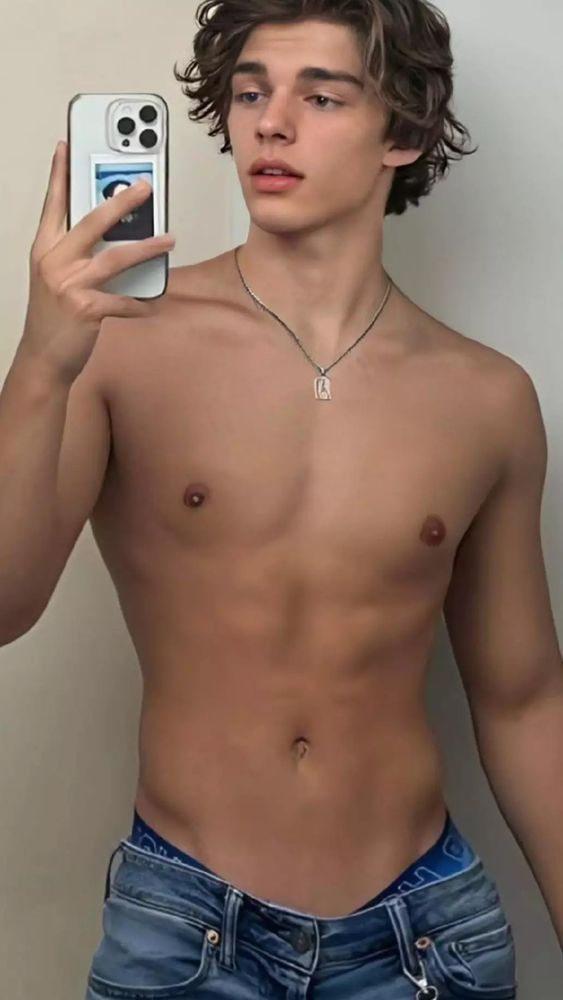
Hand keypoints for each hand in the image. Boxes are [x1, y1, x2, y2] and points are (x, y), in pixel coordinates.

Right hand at [19, 140, 174, 384]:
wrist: (43, 358)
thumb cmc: (54, 318)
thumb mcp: (57, 278)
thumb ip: (79, 254)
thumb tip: (117, 236)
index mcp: (45, 249)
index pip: (53, 204)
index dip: (60, 174)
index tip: (67, 146)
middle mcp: (54, 262)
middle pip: (92, 221)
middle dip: (122, 201)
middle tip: (146, 187)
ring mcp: (69, 285)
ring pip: (115, 257)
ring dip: (147, 248)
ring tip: (169, 241)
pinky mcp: (85, 309)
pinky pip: (124, 301)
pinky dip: (143, 303)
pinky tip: (157, 302)